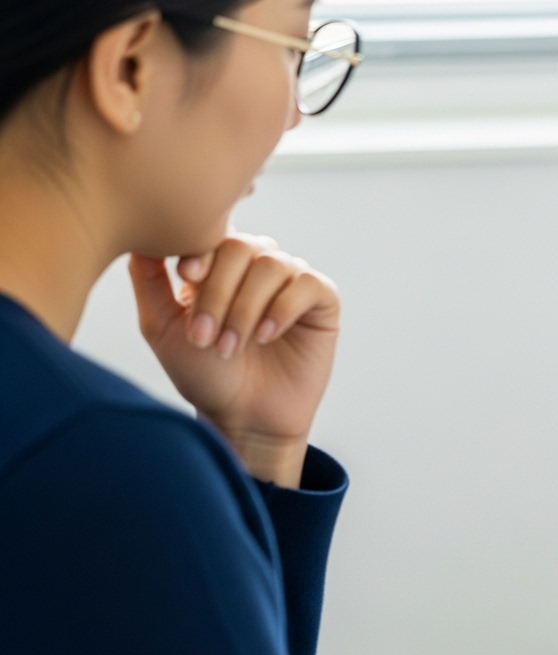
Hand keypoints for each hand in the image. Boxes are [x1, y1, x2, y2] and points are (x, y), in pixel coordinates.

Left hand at [128, 232, 339, 486]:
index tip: (186, 277)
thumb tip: (137, 236)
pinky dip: (283, 308)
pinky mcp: (323, 301)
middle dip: (219, 292)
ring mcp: (292, 280)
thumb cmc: (203, 375)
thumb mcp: (162, 326)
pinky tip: (266, 336)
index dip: (201, 252)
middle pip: (241, 248)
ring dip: (246, 308)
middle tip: (204, 337)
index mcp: (221, 264)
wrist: (244, 417)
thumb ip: (148, 280)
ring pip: (272, 265)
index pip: (213, 236)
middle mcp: (258, 265)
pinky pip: (308, 284)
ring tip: (231, 347)